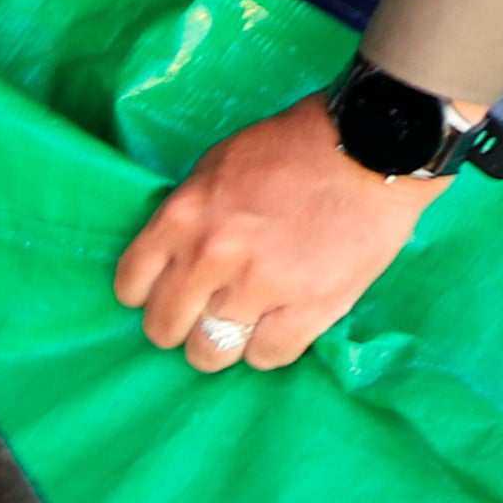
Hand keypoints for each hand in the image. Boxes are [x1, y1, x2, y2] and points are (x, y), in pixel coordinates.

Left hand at [112, 96, 446, 374]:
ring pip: (211, 351)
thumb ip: (188, 217)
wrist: (371, 145)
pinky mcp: (310, 306)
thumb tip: (172, 259)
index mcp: (183, 218)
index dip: (147, 295)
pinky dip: (268, 348)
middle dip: (180, 325)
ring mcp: (260, 285)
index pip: (131, 285)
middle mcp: (211, 256)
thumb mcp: (217, 167)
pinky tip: (279, 326)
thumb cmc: (292, 150)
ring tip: (242, 325)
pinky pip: (267, 356)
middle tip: (203, 314)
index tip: (167, 293)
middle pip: (165, 328)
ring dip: (222, 343)